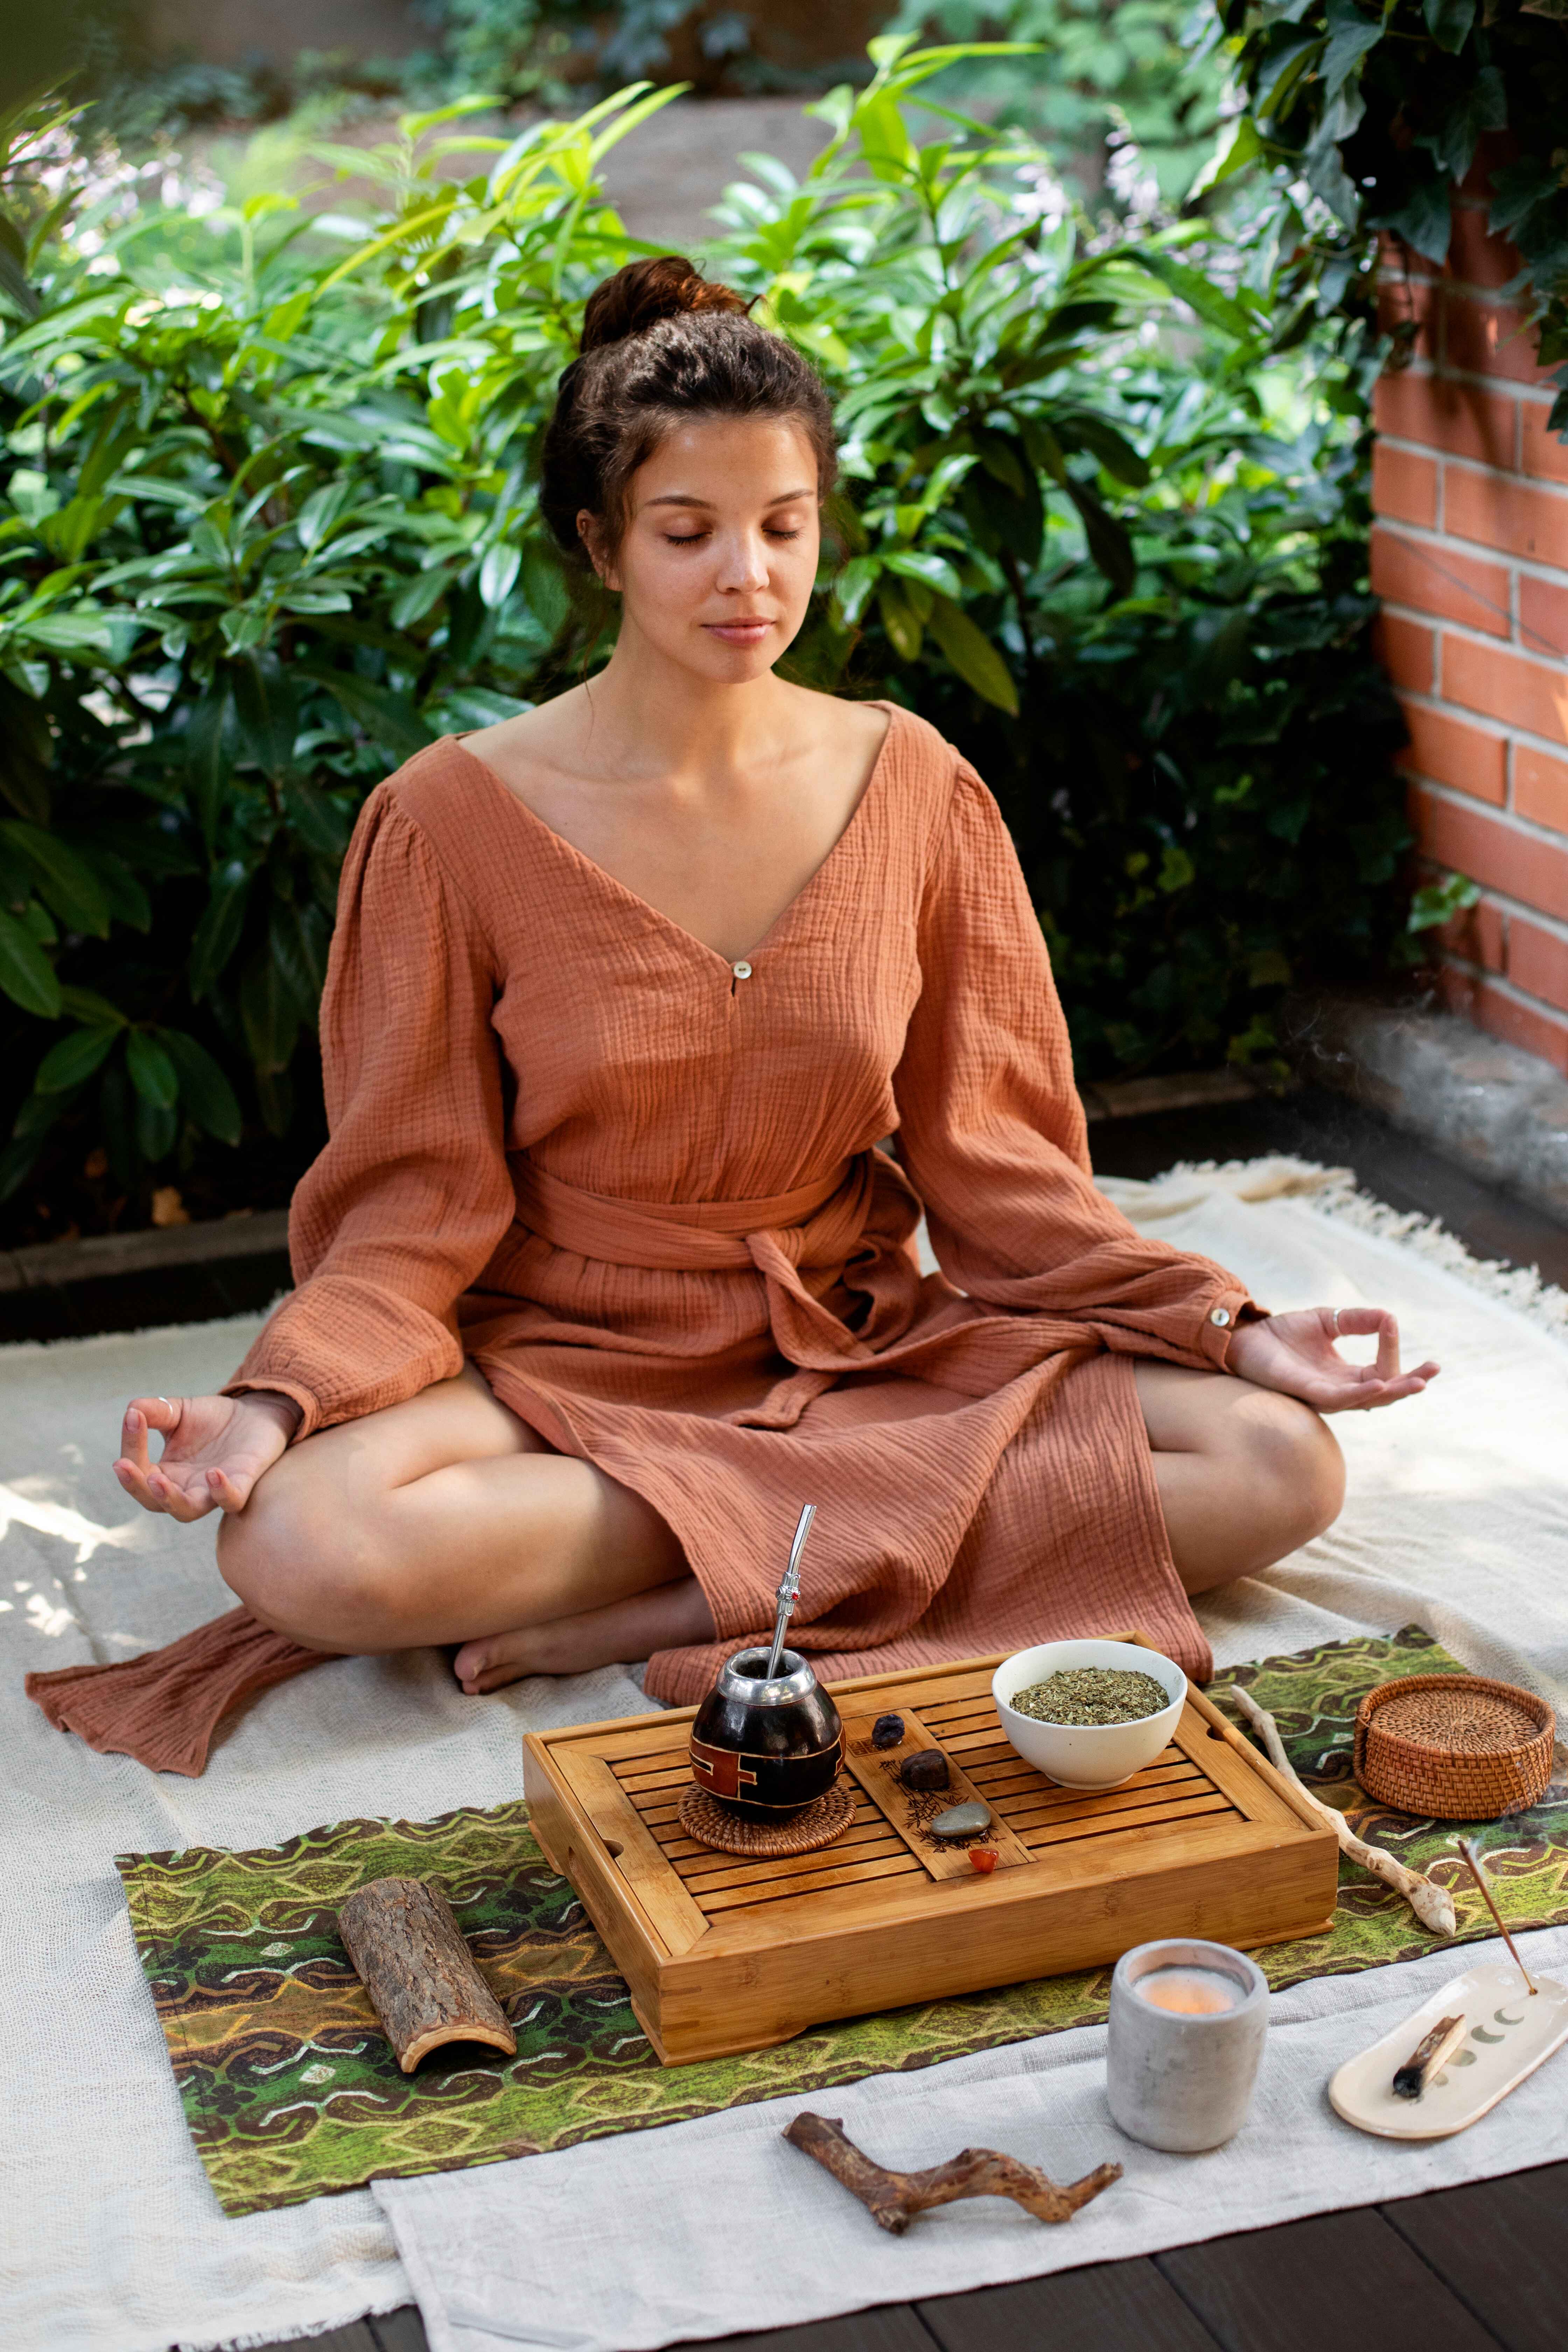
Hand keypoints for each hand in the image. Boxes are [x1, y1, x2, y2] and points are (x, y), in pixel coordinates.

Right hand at [113, 1390, 300, 1519]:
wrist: (254, 1414)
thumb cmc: (213, 1419)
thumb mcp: (179, 1411)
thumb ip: (155, 1411)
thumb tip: (132, 1409)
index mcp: (166, 1473)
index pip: (139, 1471)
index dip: (131, 1448)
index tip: (133, 1418)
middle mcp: (186, 1488)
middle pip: (153, 1502)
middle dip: (136, 1486)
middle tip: (122, 1465)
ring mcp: (213, 1491)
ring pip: (187, 1511)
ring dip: (169, 1499)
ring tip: (155, 1479)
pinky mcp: (243, 1484)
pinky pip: (232, 1500)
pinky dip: (222, 1491)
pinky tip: (213, 1474)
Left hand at [1226, 1308, 1438, 1413]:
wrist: (1244, 1337)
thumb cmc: (1281, 1334)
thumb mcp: (1326, 1320)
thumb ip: (1356, 1320)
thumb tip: (1389, 1317)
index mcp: (1345, 1375)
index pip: (1382, 1371)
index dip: (1393, 1351)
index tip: (1392, 1324)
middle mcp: (1338, 1390)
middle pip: (1383, 1394)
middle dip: (1410, 1383)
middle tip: (1434, 1371)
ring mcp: (1323, 1394)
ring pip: (1366, 1400)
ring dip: (1393, 1391)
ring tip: (1417, 1382)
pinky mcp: (1305, 1392)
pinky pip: (1338, 1398)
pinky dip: (1360, 1392)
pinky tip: (1379, 1384)